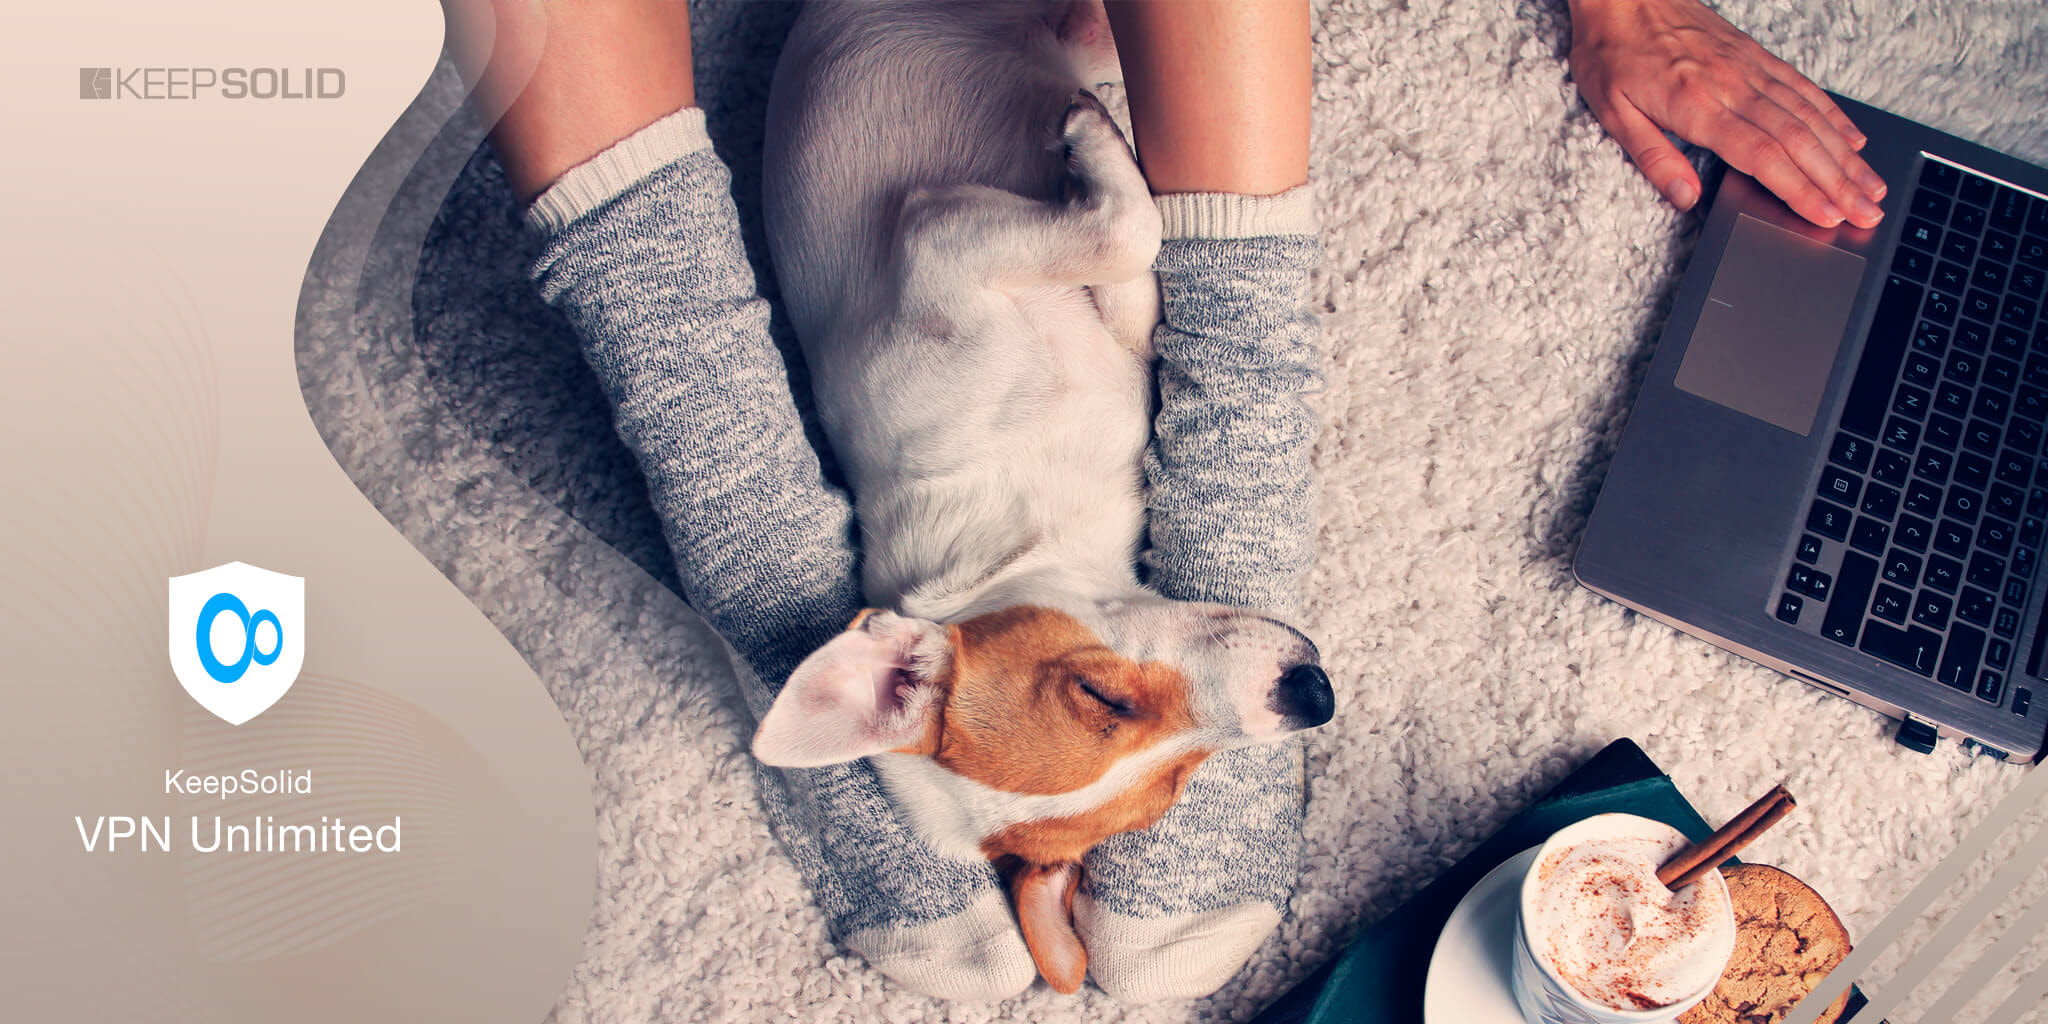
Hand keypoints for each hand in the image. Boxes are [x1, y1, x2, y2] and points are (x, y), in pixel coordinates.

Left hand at [1567, 0, 1885, 227]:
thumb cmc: (1612, 51)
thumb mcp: (1612, 112)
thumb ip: (1653, 157)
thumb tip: (1685, 197)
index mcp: (1698, 105)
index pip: (1763, 154)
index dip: (1801, 188)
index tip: (1828, 215)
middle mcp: (1734, 85)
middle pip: (1799, 140)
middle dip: (1838, 182)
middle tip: (1868, 213)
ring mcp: (1750, 68)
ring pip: (1810, 116)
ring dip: (1845, 155)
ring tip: (1871, 186)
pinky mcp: (1755, 55)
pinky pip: (1803, 87)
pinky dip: (1833, 116)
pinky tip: (1852, 138)